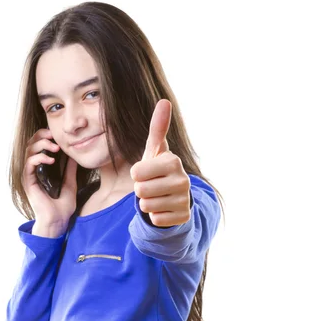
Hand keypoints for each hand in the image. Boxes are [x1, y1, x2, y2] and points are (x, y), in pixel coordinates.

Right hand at [22, 128, 77, 233]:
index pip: (38, 146)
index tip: (57, 135)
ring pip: (28, 151)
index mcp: (41, 169)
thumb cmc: (62, 206)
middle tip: (53, 135)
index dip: (45, 136)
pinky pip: (29, 164)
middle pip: (31, 144)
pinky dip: (39, 158)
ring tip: (55, 148)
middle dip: (41, 136)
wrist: (58, 221)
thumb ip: (70, 170)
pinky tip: (51, 160)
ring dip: (41, 145)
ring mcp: (29, 176)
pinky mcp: (28, 182)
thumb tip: (73, 155)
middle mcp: (33, 170)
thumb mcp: (70, 183)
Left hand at [130, 100, 190, 227]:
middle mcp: (182, 180)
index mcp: (173, 161)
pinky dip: (156, 216)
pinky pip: (156, 219)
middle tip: (152, 185)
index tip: (147, 171)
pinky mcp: (183, 217)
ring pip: (146, 206)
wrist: (175, 197)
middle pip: (140, 190)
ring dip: (147, 203)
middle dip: (141, 190)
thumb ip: (158, 128)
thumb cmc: (159, 170)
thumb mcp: (156, 151)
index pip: (137, 172)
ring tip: (158, 196)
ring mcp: (184, 200)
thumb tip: (164, 101)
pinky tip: (164, 208)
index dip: (137, 174)